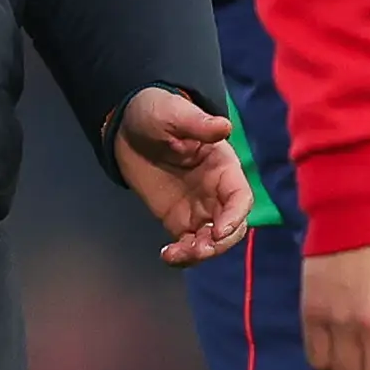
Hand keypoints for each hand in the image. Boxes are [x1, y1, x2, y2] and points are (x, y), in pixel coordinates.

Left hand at [113, 87, 251, 266]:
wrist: (128, 127)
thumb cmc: (157, 113)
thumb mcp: (173, 113)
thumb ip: (197, 124)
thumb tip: (224, 127)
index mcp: (223, 167)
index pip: (240, 197)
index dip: (236, 215)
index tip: (219, 230)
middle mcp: (216, 192)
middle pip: (232, 227)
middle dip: (220, 243)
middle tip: (198, 249)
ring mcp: (199, 209)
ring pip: (212, 241)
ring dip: (201, 253)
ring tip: (177, 254)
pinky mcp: (179, 220)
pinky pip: (188, 245)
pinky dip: (183, 256)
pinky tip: (167, 255)